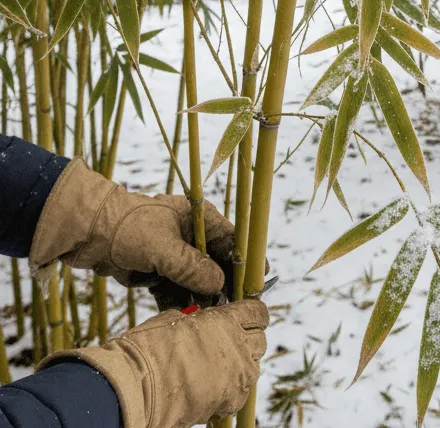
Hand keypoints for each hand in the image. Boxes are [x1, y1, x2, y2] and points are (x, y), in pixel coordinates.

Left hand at [30, 157, 235, 306]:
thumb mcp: (162, 247)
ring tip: (206, 317)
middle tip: (230, 307)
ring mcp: (174, 254)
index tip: (258, 279)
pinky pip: (175, 289)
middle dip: (222, 285)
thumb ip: (191, 266)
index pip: (231, 238)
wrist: (87, 233)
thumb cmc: (128, 228)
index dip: (245, 259)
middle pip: (216, 262)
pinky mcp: (158, 271)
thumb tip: (219, 283)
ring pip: (195, 280)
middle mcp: (191, 235)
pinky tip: (183, 316)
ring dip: (200, 298)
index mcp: (198, 217)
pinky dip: (179, 302)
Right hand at [41, 300, 268, 427]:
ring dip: (242, 365)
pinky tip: (214, 390)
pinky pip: (241, 393)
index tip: (246, 318)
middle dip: (248, 340)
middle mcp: (239, 345)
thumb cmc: (149, 350)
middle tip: (230, 345)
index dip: (252, 315)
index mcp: (227, 320)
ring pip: (254, 367)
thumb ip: (197, 320)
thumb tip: (200, 321)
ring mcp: (238, 374)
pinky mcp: (231, 400)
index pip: (258, 312)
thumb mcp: (174, 320)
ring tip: (220, 369)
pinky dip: (232, 391)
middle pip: (260, 339)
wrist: (137, 389)